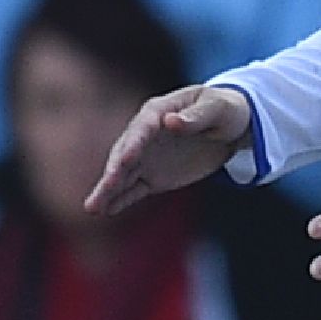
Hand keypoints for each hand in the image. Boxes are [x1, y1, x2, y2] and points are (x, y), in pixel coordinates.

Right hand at [90, 80, 247, 214]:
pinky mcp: (153, 177)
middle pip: (125, 153)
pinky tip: (104, 211)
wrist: (229, 127)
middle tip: (106, 186)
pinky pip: (134, 190)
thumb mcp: (216, 108)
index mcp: (158, 112)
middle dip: (114, 171)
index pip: (142, 129)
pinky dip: (120, 200)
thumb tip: (171, 122)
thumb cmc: (223, 109)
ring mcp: (146, 158)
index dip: (134, 143)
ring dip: (108, 190)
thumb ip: (195, 116)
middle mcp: (144, 136)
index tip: (126, 159)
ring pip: (123, 175)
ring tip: (91, 208)